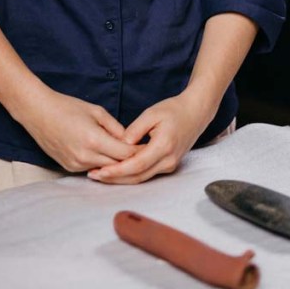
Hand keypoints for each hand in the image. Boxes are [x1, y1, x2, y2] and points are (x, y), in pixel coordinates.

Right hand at [17, 88, 137, 172]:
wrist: (38, 112)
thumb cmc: (66, 106)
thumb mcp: (95, 111)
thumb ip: (115, 127)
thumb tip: (130, 140)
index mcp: (94, 140)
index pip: (125, 153)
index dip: (139, 151)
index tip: (150, 147)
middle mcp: (86, 156)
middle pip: (117, 165)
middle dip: (131, 160)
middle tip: (145, 153)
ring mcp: (76, 164)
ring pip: (105, 169)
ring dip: (116, 163)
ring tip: (126, 154)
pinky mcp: (69, 167)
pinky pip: (92, 168)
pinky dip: (101, 163)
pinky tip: (105, 154)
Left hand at [87, 90, 209, 184]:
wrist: (195, 113)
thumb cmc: (173, 110)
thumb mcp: (151, 113)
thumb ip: (135, 129)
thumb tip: (120, 143)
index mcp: (164, 147)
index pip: (137, 165)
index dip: (117, 170)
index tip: (100, 170)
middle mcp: (168, 161)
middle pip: (138, 176)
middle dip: (115, 178)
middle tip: (94, 176)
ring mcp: (169, 165)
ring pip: (141, 178)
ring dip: (121, 178)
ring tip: (100, 175)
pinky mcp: (168, 165)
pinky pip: (147, 174)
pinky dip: (130, 174)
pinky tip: (116, 171)